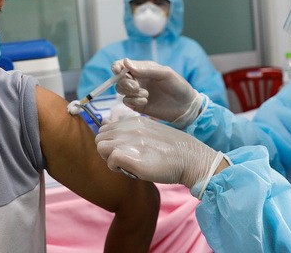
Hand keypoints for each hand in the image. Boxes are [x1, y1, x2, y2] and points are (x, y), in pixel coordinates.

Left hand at [95, 116, 226, 196]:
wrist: (190, 159)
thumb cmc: (170, 150)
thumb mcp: (148, 131)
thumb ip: (128, 128)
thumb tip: (104, 121)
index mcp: (134, 121)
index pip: (105, 129)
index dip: (110, 143)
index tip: (123, 151)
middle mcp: (130, 128)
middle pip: (100, 138)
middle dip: (106, 150)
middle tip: (122, 160)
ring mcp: (131, 141)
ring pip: (101, 147)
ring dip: (109, 159)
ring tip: (126, 165)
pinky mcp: (133, 157)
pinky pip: (111, 160)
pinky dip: (116, 168)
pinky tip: (130, 170)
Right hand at [112, 59, 202, 126]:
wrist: (185, 106)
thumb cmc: (178, 85)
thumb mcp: (164, 73)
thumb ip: (145, 69)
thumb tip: (125, 62)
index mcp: (142, 69)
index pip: (122, 65)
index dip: (116, 67)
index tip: (117, 71)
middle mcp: (137, 80)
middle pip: (119, 79)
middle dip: (125, 82)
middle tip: (136, 87)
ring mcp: (136, 93)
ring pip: (121, 91)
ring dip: (130, 92)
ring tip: (146, 94)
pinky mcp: (138, 105)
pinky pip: (127, 102)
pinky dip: (133, 101)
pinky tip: (145, 101)